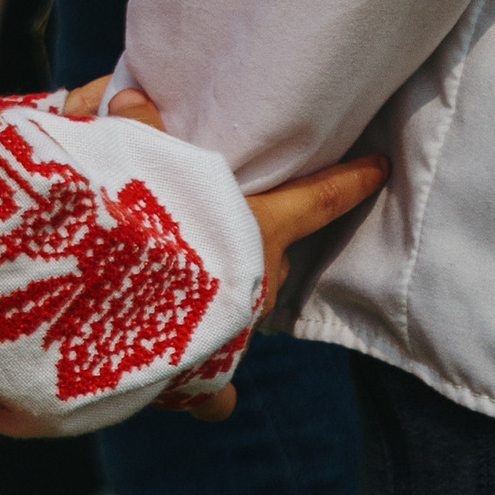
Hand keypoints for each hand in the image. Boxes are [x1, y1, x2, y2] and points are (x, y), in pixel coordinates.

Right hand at [62, 75, 388, 421]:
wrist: (116, 317)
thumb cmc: (144, 232)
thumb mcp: (142, 165)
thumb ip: (142, 130)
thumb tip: (132, 93)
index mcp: (260, 229)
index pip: (320, 198)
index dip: (350, 180)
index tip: (378, 166)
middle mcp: (259, 283)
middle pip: (273, 255)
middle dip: (255, 241)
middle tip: (220, 225)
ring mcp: (236, 335)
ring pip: (243, 308)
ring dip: (224, 298)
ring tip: (185, 288)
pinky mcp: (202, 379)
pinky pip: (213, 391)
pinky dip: (210, 392)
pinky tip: (211, 401)